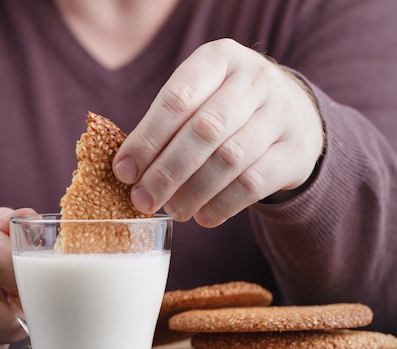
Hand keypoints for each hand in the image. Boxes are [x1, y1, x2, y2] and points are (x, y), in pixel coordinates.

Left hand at [113, 38, 323, 225]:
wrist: (293, 114)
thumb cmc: (225, 108)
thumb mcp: (199, 98)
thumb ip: (164, 125)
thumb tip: (128, 170)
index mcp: (219, 58)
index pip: (177, 98)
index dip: (147, 139)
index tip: (124, 172)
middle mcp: (255, 79)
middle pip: (204, 131)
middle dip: (167, 171)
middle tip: (143, 200)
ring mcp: (282, 114)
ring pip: (229, 159)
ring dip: (193, 192)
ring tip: (173, 211)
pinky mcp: (297, 151)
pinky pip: (254, 184)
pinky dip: (222, 205)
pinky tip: (203, 217)